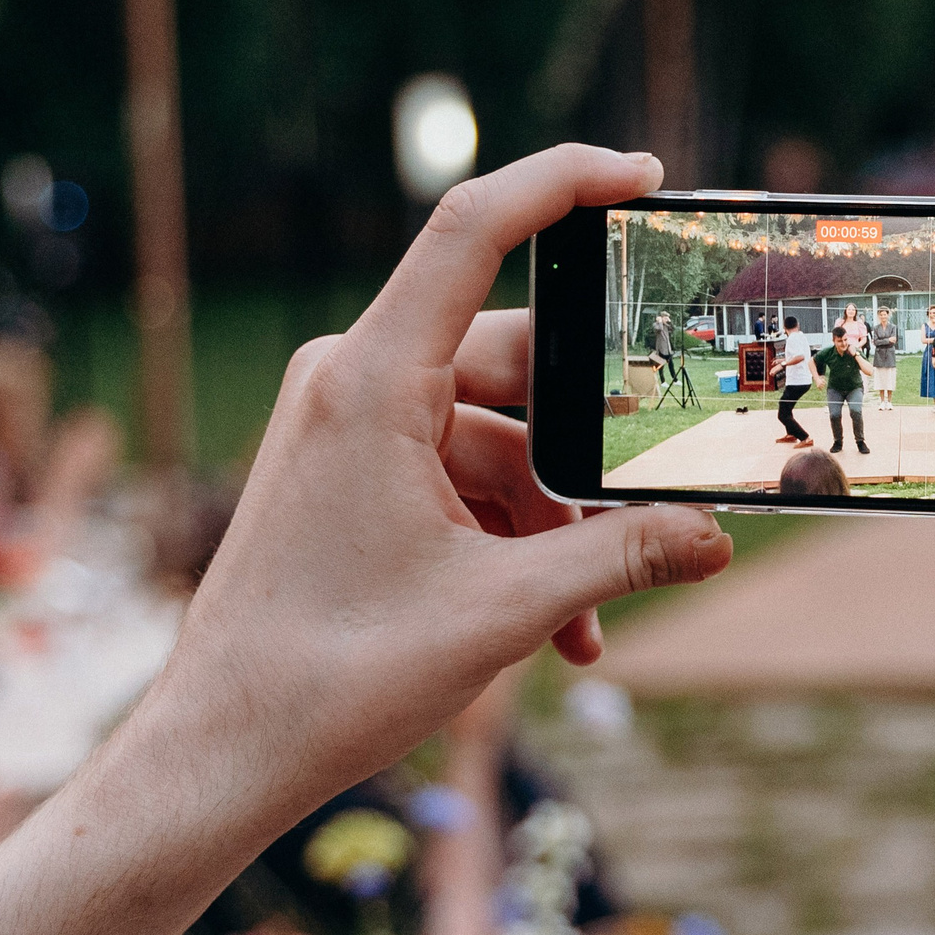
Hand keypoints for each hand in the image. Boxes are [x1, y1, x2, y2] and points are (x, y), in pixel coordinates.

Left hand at [0, 144, 733, 934]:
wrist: (217, 756)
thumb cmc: (330, 677)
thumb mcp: (502, 612)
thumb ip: (623, 559)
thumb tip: (717, 537)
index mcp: (373, 379)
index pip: (473, 228)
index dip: (563, 181)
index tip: (645, 178)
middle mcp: (353, 381)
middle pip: (513, 359)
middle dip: (591, 439)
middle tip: (663, 486)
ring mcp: (347, 428)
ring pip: (496, 435)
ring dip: (556, 517)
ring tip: (595, 612)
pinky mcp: (348, 475)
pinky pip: (459, 477)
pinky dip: (513, 536)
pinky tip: (561, 626)